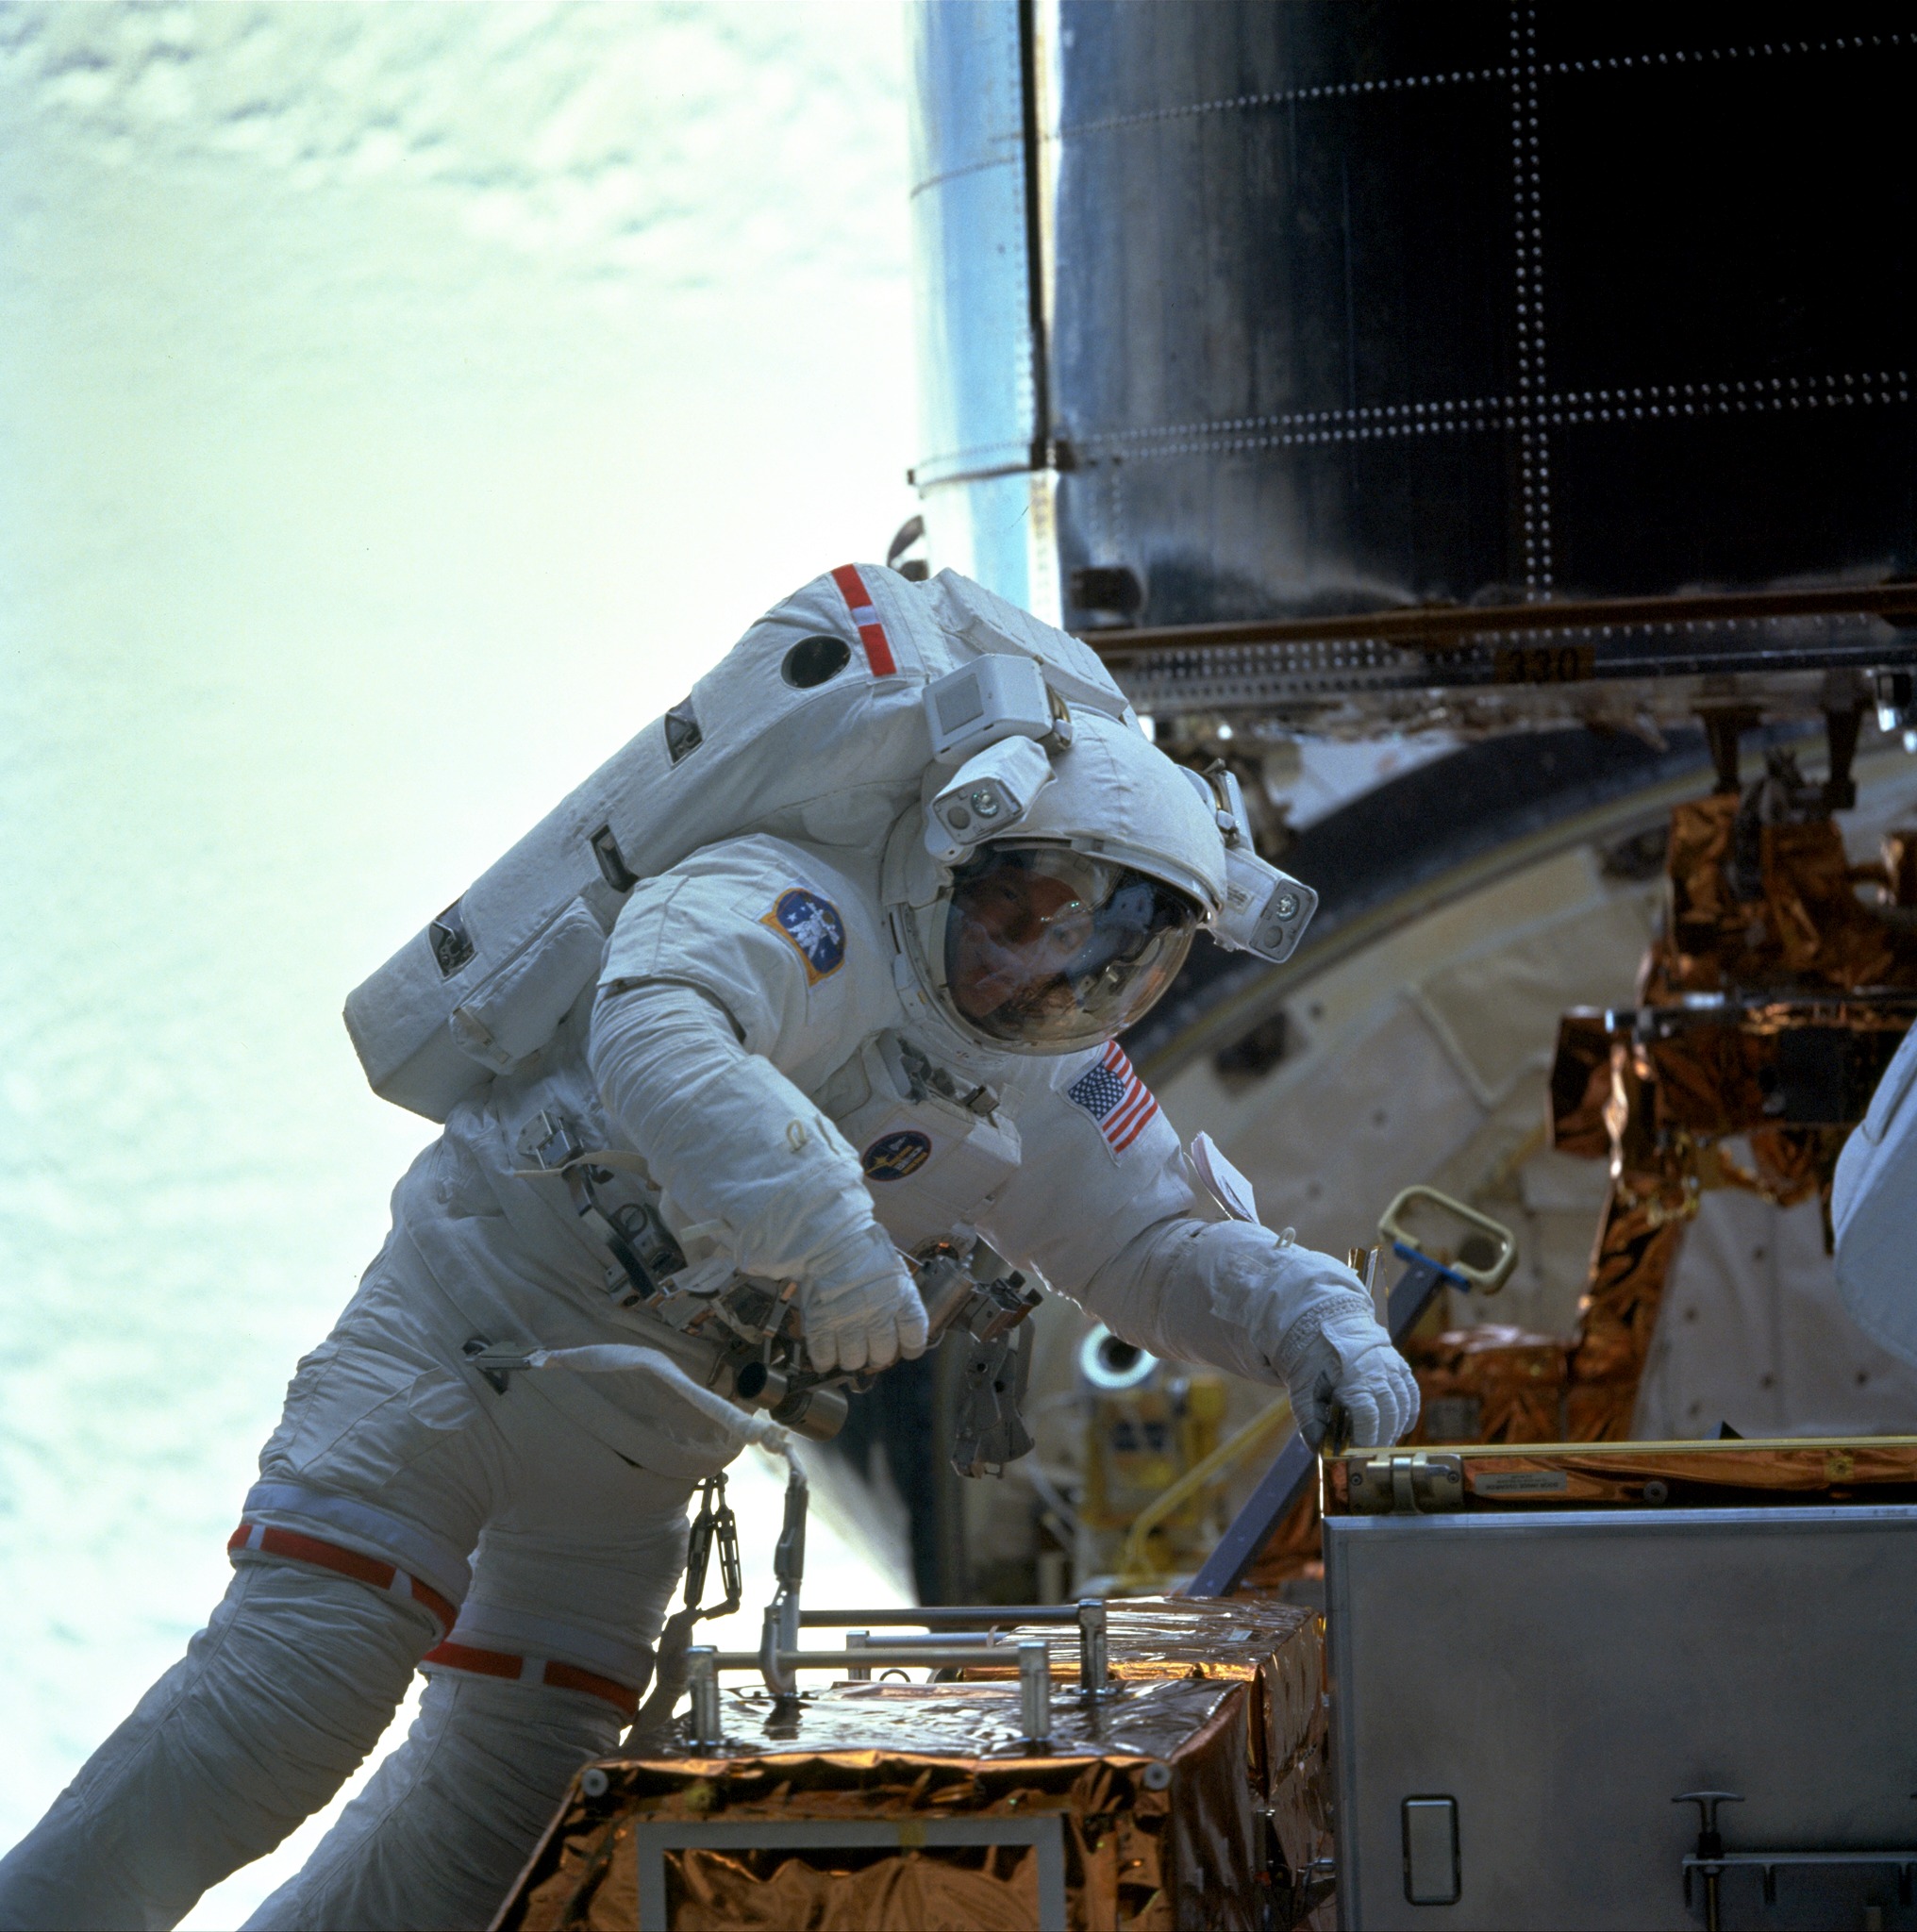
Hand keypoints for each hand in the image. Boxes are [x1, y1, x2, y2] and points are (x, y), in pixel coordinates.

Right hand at [797, 1223, 928, 1372]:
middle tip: (869, 1345)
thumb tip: (901, 1329)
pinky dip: (825, 1359)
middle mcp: (878, 1312)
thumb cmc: (864, 1250)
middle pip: (883, 1354)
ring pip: (854, 1360)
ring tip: (846, 1346)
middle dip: (877, 1353)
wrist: (829, 1235)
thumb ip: (900, 1300)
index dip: (911, 1346)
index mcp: (901, 1296)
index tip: (905, 1347)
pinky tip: (826, 1351)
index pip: (914, 1337)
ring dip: (851, 1357)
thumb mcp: (895, 1270)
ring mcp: (848, 1319)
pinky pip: (824, 1356)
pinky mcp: (820, 1322)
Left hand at [1282, 1300, 1419, 1448]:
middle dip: (1382, 1437)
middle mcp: (1377, 1370)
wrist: (1323, 1321)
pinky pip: (1411, 1391)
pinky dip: (1409, 1411)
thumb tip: (1319, 1450)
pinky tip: (1402, 1427)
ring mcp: (1390, 1365)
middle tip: (1370, 1453)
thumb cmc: (1311, 1358)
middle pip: (1389, 1413)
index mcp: (1352, 1377)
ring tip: (1382, 1442)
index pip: (1368, 1415)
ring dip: (1395, 1427)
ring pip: (1403, 1404)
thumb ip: (1309, 1421)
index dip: (1366, 1438)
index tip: (1358, 1452)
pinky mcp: (1397, 1363)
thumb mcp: (1302, 1389)